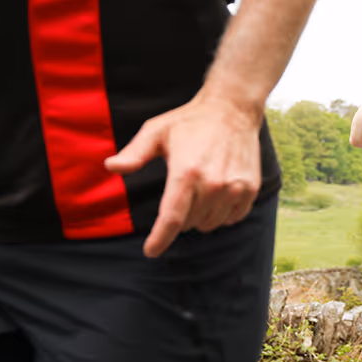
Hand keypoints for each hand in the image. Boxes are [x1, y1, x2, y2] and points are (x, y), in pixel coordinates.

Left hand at [105, 94, 261, 257]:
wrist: (232, 110)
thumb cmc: (190, 121)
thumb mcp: (156, 132)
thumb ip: (134, 153)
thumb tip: (111, 167)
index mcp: (186, 173)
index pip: (171, 219)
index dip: (159, 239)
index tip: (151, 251)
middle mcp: (213, 184)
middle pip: (189, 223)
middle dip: (179, 217)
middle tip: (181, 192)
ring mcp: (234, 188)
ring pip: (209, 223)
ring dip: (200, 217)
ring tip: (199, 192)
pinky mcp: (250, 189)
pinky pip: (231, 218)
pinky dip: (221, 215)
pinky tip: (217, 196)